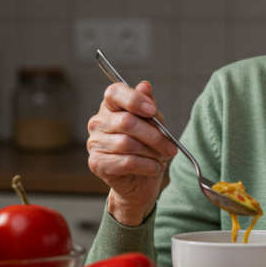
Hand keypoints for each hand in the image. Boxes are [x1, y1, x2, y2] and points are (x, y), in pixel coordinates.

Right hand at [87, 81, 178, 226]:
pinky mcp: (97, 163)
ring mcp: (94, 143)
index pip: (114, 93)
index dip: (134, 99)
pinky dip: (146, 166)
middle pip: (126, 121)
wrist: (141, 181)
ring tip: (161, 159)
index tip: (152, 110)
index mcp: (110, 107)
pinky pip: (126, 162)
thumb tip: (145, 85)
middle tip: (170, 147)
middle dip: (154, 135)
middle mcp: (97, 122)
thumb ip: (149, 106)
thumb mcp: (154, 124)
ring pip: (127, 144)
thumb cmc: (147, 148)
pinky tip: (154, 168)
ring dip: (151, 153)